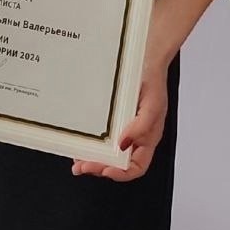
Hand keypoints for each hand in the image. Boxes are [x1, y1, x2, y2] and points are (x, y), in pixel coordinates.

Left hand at [72, 60, 168, 182]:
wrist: (143, 57)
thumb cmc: (153, 82)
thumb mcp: (152, 106)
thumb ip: (141, 127)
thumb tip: (123, 145)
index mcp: (147, 138)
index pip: (136, 166)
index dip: (121, 173)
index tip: (104, 171)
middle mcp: (133, 136)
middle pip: (117, 162)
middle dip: (99, 167)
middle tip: (81, 166)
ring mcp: (120, 127)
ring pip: (106, 151)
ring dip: (91, 158)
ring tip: (76, 160)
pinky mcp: (109, 117)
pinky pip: (99, 134)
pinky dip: (89, 142)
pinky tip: (80, 142)